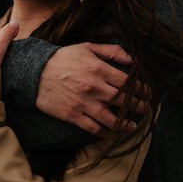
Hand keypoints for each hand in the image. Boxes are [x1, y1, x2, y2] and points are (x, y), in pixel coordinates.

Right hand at [35, 43, 149, 135]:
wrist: (35, 73)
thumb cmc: (62, 59)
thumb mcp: (87, 47)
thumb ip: (111, 51)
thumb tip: (132, 59)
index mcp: (98, 69)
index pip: (127, 82)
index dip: (141, 89)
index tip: (147, 93)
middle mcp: (93, 87)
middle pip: (123, 101)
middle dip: (138, 106)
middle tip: (146, 109)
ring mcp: (83, 103)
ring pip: (111, 119)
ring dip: (126, 124)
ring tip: (134, 126)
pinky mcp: (73, 115)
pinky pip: (94, 128)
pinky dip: (106, 133)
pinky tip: (113, 133)